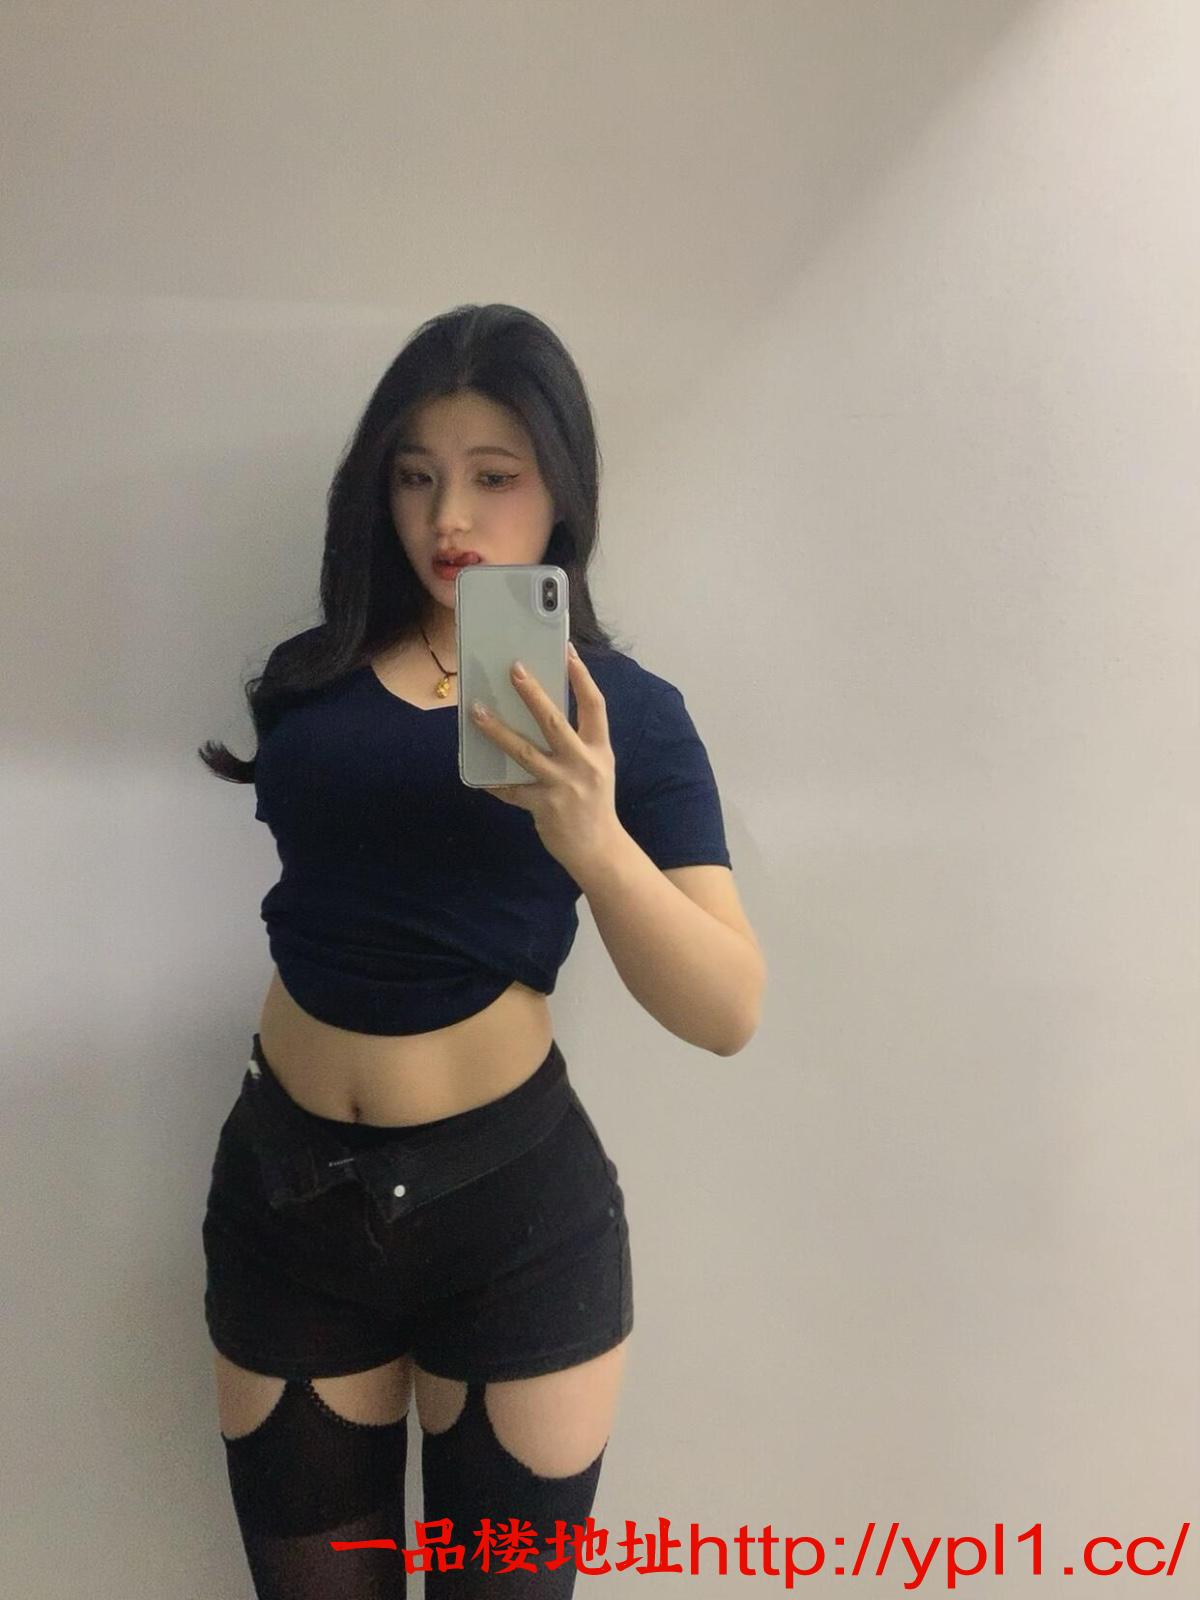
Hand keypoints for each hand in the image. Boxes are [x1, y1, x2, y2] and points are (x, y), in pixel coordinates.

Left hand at [472, 645, 624, 879]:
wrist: (599, 849)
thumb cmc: (594, 802)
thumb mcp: (596, 767)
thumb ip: (576, 743)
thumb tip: (540, 711)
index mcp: (599, 750)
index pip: (594, 705)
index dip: (581, 676)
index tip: (566, 651)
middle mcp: (582, 764)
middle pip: (553, 721)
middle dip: (532, 693)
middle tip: (513, 668)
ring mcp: (562, 786)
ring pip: (523, 752)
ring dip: (496, 730)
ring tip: (476, 711)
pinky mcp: (543, 806)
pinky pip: (510, 789)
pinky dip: (493, 781)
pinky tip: (478, 774)